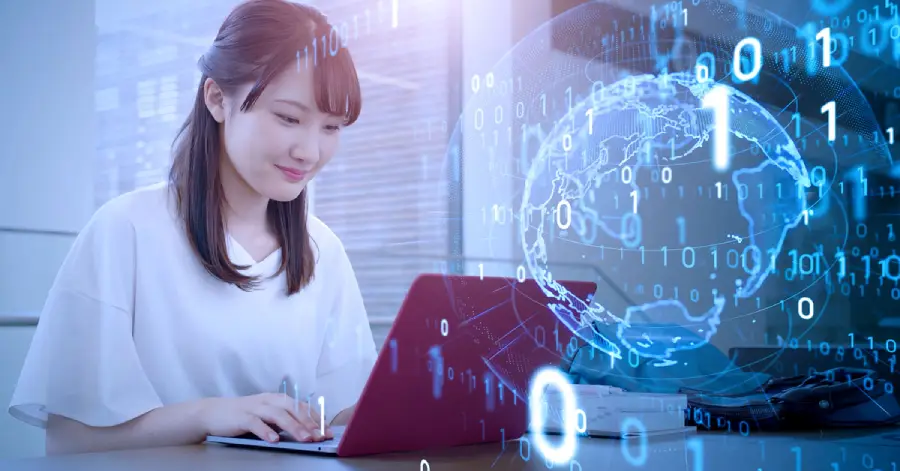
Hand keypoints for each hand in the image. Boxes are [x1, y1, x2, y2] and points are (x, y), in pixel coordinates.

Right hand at [199, 393, 333, 442]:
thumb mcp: (267, 415)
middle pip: (293, 409)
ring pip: (278, 415)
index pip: (301, 406)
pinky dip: (266, 431)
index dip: (316, 418)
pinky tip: (274, 440)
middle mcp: (269, 400)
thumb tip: (308, 431)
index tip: (328, 431)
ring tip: (305, 439)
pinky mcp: (241, 417)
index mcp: (277, 399)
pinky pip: (256, 423)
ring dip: (294, 427)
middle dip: (309, 423)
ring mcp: (255, 407)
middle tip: (321, 436)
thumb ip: (284, 420)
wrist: (212, 413)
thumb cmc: (244, 415)